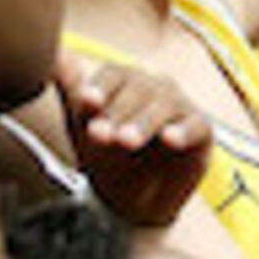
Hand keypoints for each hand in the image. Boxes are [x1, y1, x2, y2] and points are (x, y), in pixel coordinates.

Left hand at [56, 52, 215, 231]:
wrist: (133, 202)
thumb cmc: (108, 157)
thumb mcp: (83, 128)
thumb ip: (71, 91)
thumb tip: (56, 56)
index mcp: (126, 81)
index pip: (114, 75)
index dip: (100, 87)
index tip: (86, 102)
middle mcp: (155, 87)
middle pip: (138, 89)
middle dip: (116, 112)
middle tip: (99, 134)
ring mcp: (180, 106)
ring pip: (165, 105)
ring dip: (144, 122)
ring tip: (126, 141)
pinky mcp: (202, 130)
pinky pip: (196, 125)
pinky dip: (184, 131)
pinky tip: (170, 139)